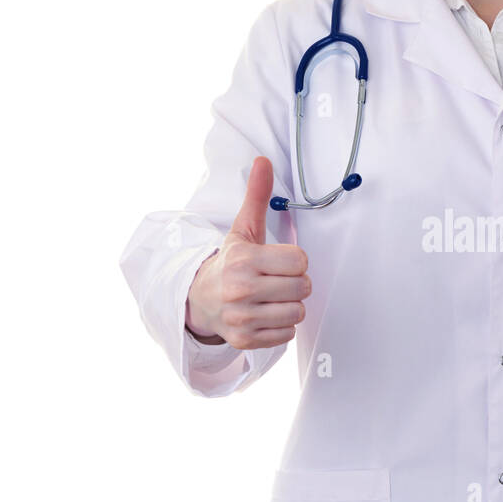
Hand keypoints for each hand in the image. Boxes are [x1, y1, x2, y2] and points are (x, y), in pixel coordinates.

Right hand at [185, 156, 311, 346]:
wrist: (200, 299)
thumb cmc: (231, 263)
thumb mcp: (243, 230)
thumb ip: (257, 197)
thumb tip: (262, 161)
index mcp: (243, 260)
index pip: (300, 261)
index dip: (296, 261)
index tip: (280, 261)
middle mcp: (240, 290)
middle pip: (302, 288)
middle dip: (295, 283)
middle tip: (277, 280)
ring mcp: (241, 318)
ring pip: (297, 313)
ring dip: (290, 305)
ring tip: (272, 298)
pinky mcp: (245, 340)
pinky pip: (287, 335)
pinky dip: (281, 327)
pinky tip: (265, 314)